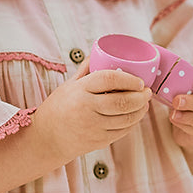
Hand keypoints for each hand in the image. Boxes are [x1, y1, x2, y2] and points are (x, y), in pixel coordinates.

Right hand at [35, 59, 152, 162]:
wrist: (46, 138)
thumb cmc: (57, 108)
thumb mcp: (67, 86)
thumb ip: (85, 70)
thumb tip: (99, 52)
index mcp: (80, 91)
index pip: (109, 79)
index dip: (129, 79)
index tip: (139, 80)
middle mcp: (86, 109)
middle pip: (123, 101)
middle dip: (141, 96)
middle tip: (147, 91)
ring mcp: (93, 127)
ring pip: (126, 118)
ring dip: (140, 110)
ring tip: (144, 104)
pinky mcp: (98, 141)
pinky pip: (122, 131)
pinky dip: (132, 123)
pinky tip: (134, 116)